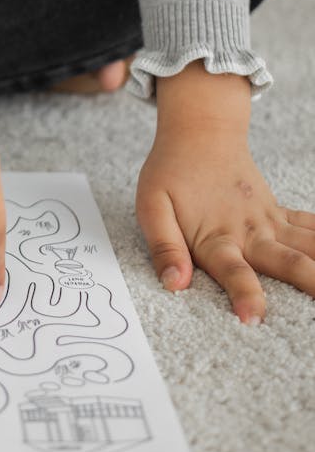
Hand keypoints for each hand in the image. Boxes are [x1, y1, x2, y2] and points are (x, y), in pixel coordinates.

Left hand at [136, 124, 314, 323]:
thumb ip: (164, 247)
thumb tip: (173, 283)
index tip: (253, 318)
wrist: (200, 133)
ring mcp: (269, 222)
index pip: (232, 271)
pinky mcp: (279, 215)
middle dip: (312, 285)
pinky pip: (312, 229)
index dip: (243, 294)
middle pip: (288, 263)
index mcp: (216, 236)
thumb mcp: (151, 207)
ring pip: (310, 247)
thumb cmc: (171, 172)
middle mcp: (250, 232)